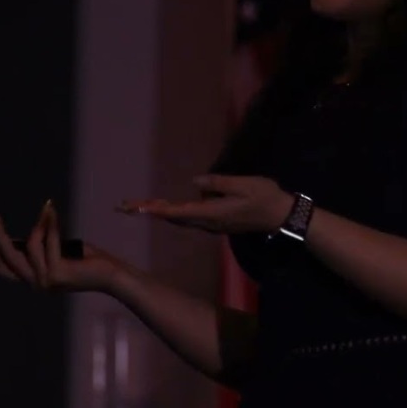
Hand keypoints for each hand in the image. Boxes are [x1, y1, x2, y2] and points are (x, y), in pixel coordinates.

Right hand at [0, 201, 125, 293]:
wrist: (112, 275)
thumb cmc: (88, 261)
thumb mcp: (58, 252)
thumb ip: (41, 247)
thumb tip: (24, 233)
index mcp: (35, 281)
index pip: (4, 269)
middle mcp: (36, 284)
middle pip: (8, 259)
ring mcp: (46, 281)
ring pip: (30, 245)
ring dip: (39, 224)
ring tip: (48, 209)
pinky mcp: (58, 274)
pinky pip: (49, 241)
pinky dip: (50, 223)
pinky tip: (51, 211)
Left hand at [116, 174, 293, 234]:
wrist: (281, 216)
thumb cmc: (265, 197)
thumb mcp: (243, 184)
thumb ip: (218, 183)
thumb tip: (195, 183)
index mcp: (212, 213)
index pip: (177, 211)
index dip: (155, 209)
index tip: (136, 207)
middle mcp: (208, 222)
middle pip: (173, 217)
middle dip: (150, 211)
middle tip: (125, 206)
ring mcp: (212, 224)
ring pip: (180, 218)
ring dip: (160, 211)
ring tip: (139, 205)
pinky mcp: (217, 222)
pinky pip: (190, 216)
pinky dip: (174, 211)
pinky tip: (167, 206)